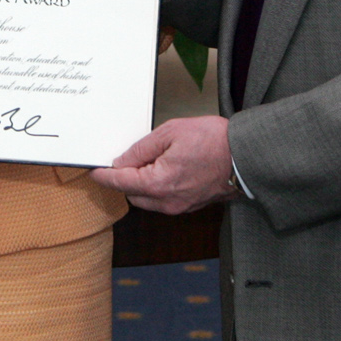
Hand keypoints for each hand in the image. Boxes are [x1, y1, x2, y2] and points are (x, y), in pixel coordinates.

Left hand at [90, 116, 233, 214]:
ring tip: (151, 161)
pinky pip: (164, 201)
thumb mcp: (170, 133)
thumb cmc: (212, 140)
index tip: (94, 171)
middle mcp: (167, 202)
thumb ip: (141, 149)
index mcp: (158, 183)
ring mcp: (180, 207)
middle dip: (125, 179)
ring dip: (142, 185)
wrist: (246, 154)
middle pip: (132, 194)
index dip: (104, 176)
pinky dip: (158, 189)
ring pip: (147, 200)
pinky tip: (165, 170)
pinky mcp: (191, 206)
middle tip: (128, 158)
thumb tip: (122, 161)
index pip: (120, 183)